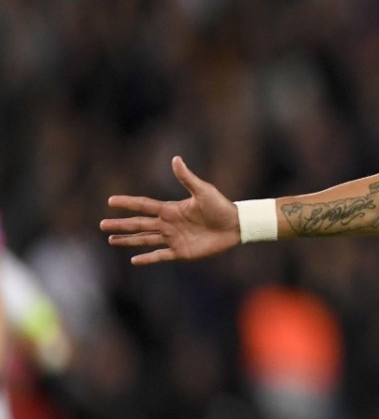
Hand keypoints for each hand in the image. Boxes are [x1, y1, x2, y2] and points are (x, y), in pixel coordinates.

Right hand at [101, 156, 241, 264]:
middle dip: (121, 225)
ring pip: (145, 240)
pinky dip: (148, 258)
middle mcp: (168, 224)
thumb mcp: (203, 191)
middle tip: (102, 225)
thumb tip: (176, 159)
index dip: (128, 203)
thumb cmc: (221, 206)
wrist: (236, 225)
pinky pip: (161, 255)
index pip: (144, 205)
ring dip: (128, 240)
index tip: (110, 201)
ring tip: (111, 240)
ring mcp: (174, 238)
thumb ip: (187, 178)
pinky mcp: (182, 252)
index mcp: (171, 209)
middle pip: (139, 224)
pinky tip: (133, 260)